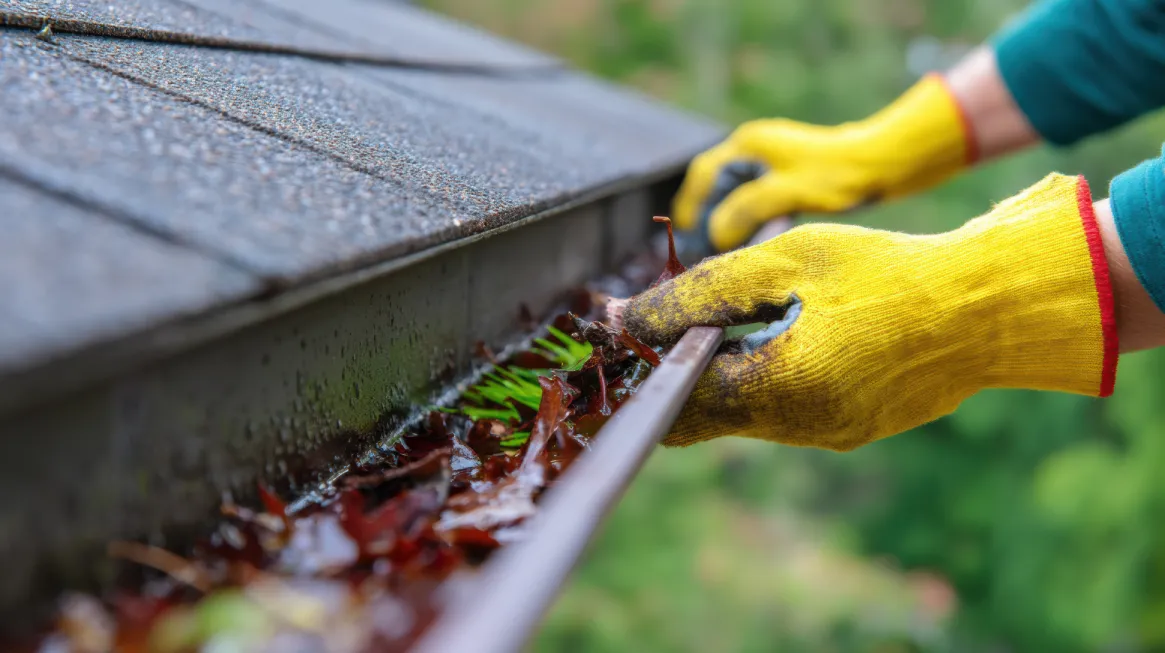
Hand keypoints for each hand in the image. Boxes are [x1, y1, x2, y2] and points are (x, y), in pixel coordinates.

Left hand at [628, 174, 1116, 449]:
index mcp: (779, 389)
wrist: (990, 309)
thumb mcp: (786, 260)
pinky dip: (761, 376)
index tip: (609, 340)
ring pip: (742, 410)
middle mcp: (799, 427)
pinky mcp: (851, 428)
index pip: (673, 403)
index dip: (635, 372)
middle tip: (650, 325)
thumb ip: (700, 294)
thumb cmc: (889, 272)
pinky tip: (776, 333)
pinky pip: (783, 408)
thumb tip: (626, 321)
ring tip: (715, 320)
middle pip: (703, 412)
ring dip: (718, 370)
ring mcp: (828, 434)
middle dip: (670, 372)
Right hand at [673, 75, 972, 253]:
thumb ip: (746, 210)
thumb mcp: (787, 194)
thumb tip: (713, 232)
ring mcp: (770, 160)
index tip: (685, 236)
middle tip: (698, 248)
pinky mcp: (786, 174)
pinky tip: (747, 238)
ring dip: (723, 218)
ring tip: (717, 248)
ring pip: (733, 191)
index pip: (703, 174)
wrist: (881, 165)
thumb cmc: (836, 177)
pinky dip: (743, 217)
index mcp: (749, 145)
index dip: (690, 206)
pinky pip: (752, 196)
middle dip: (703, 214)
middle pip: (714, 183)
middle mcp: (755, 148)